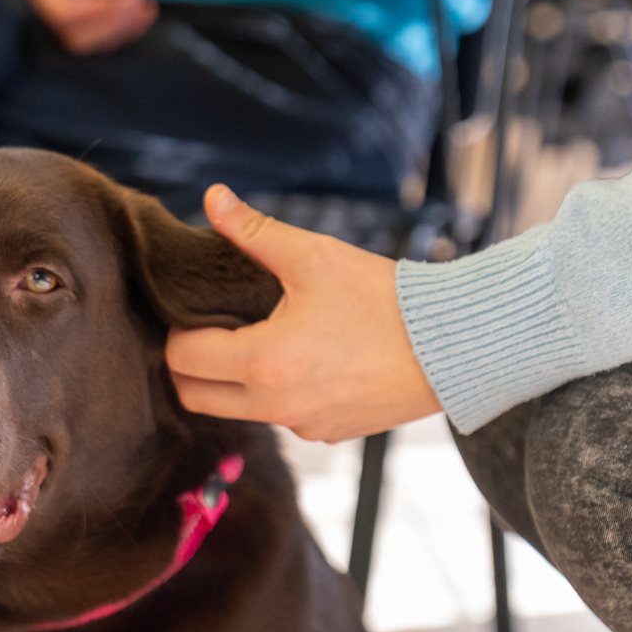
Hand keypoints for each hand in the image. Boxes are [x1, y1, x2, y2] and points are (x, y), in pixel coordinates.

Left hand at [166, 186, 440, 441]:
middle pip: (196, 399)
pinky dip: (277, 396)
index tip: (194, 311)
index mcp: (264, 362)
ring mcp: (303, 425)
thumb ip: (255, 231)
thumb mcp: (315, 256)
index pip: (183, 359)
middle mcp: (277, 406)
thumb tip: (213, 197)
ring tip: (257, 340)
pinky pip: (282, 419)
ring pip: (239, 411)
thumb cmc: (384, 298)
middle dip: (191, 366)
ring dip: (233, 382)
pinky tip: (303, 361)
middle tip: (210, 331)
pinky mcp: (329, 434)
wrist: (452, 346)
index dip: (179, 331)